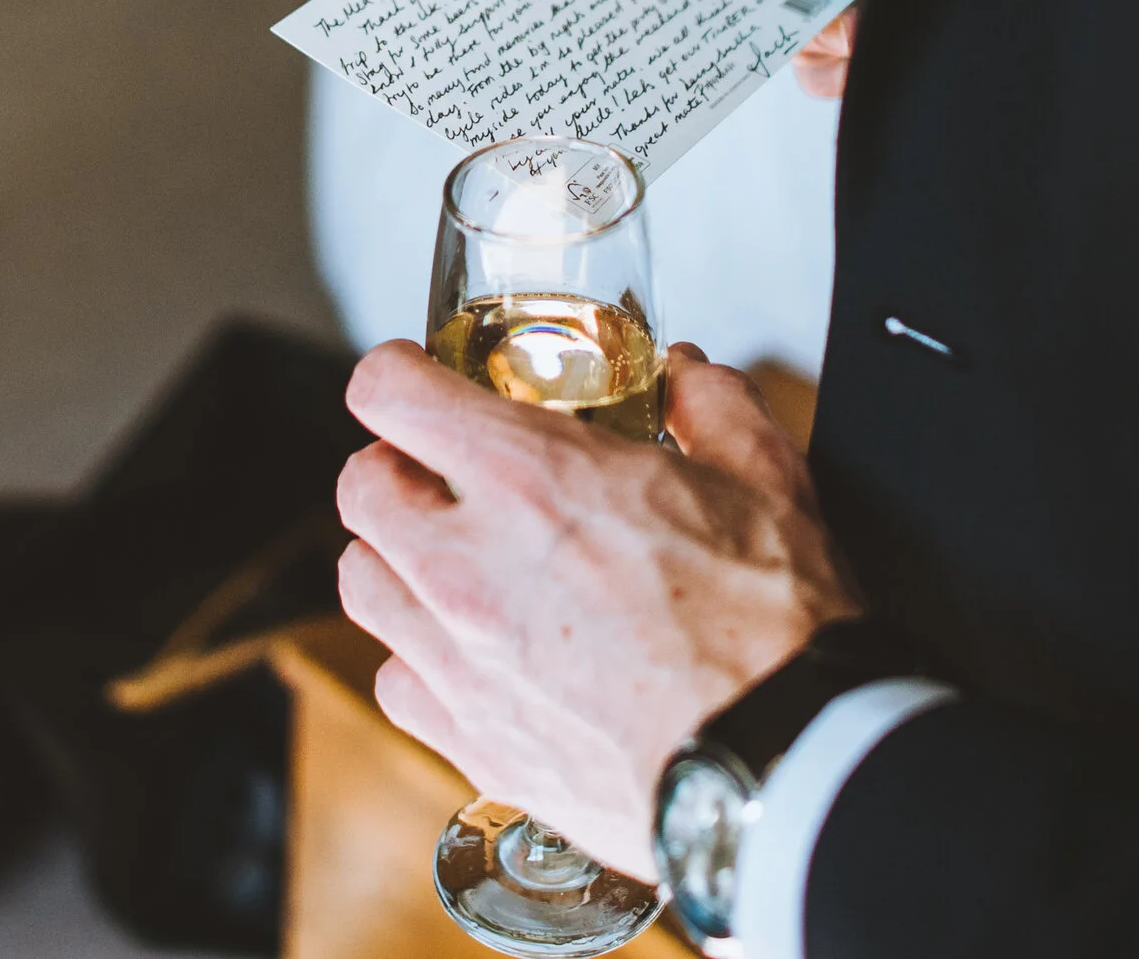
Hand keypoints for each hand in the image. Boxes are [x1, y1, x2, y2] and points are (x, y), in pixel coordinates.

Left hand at [334, 342, 859, 881]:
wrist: (779, 761)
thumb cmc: (774, 631)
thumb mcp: (766, 481)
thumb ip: (715, 410)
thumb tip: (691, 377)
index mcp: (531, 479)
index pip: (386, 393)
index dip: (395, 376)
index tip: (413, 381)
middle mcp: (470, 564)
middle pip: (358, 487)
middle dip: (393, 468)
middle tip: (439, 477)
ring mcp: (460, 658)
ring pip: (361, 582)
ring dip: (394, 560)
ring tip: (446, 562)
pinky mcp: (470, 739)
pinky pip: (394, 681)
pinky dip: (419, 661)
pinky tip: (471, 655)